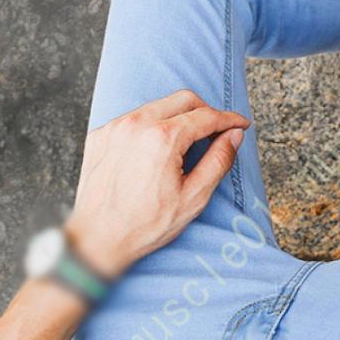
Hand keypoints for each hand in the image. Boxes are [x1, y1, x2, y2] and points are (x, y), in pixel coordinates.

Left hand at [66, 89, 249, 276]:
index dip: (229, 119)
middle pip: (183, 99)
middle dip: (206, 110)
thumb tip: (234, 136)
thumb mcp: (194, 197)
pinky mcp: (100, 135)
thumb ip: (218, 161)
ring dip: (178, 117)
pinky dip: (152, 127)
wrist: (97, 239)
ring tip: (187, 143)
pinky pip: (134, 119)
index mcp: (163, 138)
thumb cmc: (146, 224)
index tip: (241, 124)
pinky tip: (156, 150)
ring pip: (157, 106)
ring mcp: (115, 127)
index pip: (206, 116)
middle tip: (218, 130)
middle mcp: (136, 125)